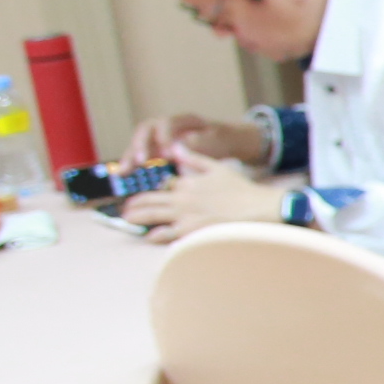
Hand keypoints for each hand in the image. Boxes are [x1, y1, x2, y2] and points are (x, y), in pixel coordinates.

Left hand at [121, 144, 289, 237]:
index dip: (156, 189)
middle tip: (126, 207)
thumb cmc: (241, 189)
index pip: (165, 185)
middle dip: (136, 202)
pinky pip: (166, 233)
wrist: (257, 208)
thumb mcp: (217, 168)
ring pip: (152, 214)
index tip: (149, 192)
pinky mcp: (190, 230)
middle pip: (150, 199)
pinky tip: (148, 236)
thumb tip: (175, 147)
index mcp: (188, 182)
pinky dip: (155, 235)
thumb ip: (195, 158)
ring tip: (127, 218)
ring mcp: (184, 214)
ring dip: (136, 216)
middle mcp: (181, 197)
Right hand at [123, 112, 265, 167]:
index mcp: (184, 120)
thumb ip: (199, 142)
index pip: (166, 123)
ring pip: (140, 143)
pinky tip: (127, 176)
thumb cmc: (224, 139)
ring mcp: (160, 137)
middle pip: (146, 130)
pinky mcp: (157, 149)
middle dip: (139, 145)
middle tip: (138, 161)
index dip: (163, 137)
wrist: (229, 141)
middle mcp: (167, 125)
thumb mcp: (218, 138)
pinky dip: (134, 164)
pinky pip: (143, 155)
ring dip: (130, 156)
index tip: (166, 153)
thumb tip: (175, 149)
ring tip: (124, 172)